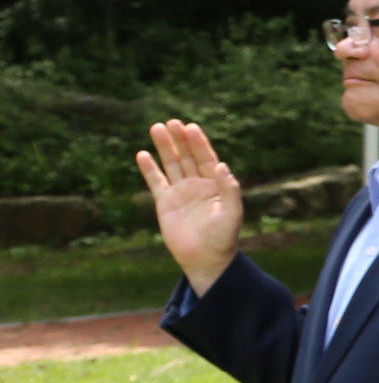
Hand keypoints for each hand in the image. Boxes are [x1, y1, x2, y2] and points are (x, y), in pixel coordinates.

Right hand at [136, 119, 244, 294]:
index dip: (199, 142)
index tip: (190, 127)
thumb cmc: (223, 238)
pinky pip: (155, 182)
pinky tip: (142, 154)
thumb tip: (223, 166)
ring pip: (171, 165)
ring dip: (164, 147)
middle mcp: (198, 184)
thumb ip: (230, 189)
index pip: (207, 158)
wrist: (205, 259)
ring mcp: (181, 192)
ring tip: (156, 128)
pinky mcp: (165, 203)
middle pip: (188, 156)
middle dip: (180, 140)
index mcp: (217, 184)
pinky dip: (149, 169)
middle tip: (171, 122)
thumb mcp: (232, 213)